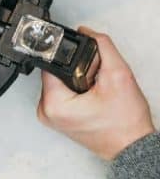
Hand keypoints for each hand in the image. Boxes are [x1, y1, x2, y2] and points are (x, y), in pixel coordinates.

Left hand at [37, 28, 155, 160]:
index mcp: (53, 104)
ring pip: (59, 82)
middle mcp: (46, 111)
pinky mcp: (57, 118)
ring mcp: (50, 116)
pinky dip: (76, 91)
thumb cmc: (126, 123)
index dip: (70, 57)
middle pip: (55, 73)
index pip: (51, 64)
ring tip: (95, 91)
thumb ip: (102, 47)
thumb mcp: (119, 75)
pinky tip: (91, 97)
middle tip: (95, 81)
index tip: (87, 63)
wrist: (133, 146)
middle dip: (76, 70)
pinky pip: (61, 93)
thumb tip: (87, 32)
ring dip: (76, 80)